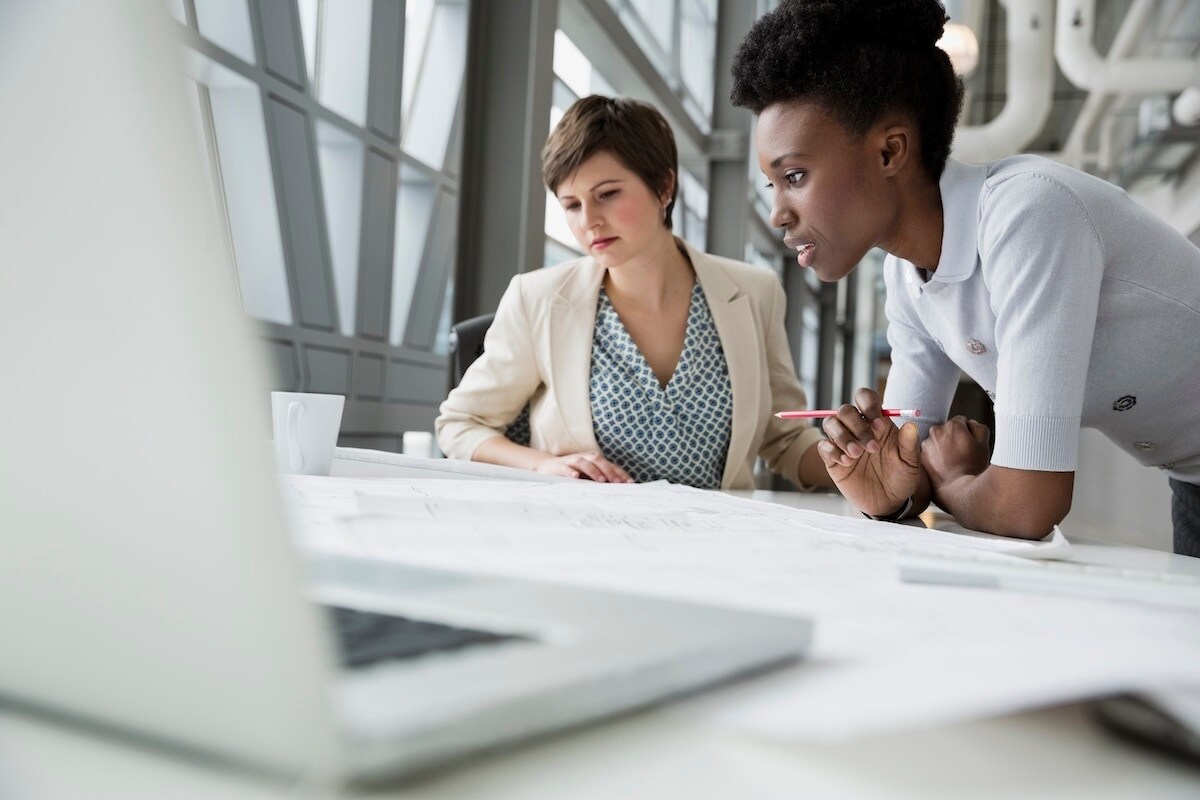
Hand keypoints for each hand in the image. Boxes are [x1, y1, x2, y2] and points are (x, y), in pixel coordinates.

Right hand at [534, 452, 632, 482]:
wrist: (546, 467)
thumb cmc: (571, 473)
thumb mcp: (587, 476)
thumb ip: (600, 480)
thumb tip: (617, 490)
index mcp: (593, 460)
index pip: (609, 465)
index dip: (620, 473)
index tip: (630, 483)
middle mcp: (584, 458)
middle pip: (598, 460)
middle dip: (609, 471)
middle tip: (618, 483)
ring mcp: (571, 461)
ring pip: (584, 462)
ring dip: (594, 470)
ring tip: (601, 480)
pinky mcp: (558, 466)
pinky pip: (565, 468)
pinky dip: (570, 471)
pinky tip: (575, 477)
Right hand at [817, 388, 920, 516]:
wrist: (888, 503)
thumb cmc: (900, 478)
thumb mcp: (910, 463)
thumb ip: (909, 444)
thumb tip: (910, 425)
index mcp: (876, 422)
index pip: (865, 398)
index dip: (868, 406)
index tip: (879, 425)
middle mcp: (857, 428)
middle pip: (845, 410)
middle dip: (856, 425)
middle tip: (871, 448)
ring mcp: (843, 442)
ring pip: (830, 423)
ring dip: (842, 436)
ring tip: (856, 455)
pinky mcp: (832, 459)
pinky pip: (823, 446)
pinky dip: (832, 451)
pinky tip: (846, 463)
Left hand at [921, 416, 989, 491]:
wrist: (958, 491)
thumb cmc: (972, 468)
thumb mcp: (984, 444)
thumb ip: (978, 427)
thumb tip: (971, 424)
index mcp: (953, 426)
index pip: (960, 422)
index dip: (967, 433)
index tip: (968, 443)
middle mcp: (936, 432)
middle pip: (946, 431)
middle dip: (953, 439)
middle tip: (961, 454)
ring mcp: (926, 445)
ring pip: (936, 441)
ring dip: (942, 447)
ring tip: (952, 462)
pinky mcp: (920, 457)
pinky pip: (929, 453)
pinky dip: (934, 457)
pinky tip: (943, 467)